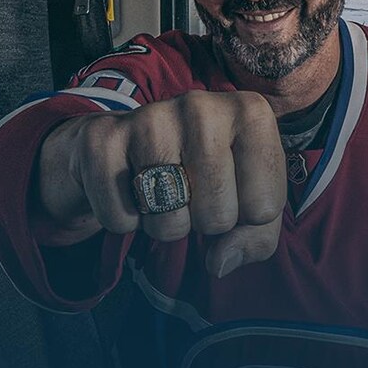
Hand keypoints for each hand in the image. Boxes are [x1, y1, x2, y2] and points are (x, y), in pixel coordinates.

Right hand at [36, 90, 285, 276]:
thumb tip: (220, 262)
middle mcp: (202, 105)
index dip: (247, 219)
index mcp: (249, 112)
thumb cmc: (200, 175)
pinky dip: (124, 220)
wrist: (120, 146)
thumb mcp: (246, 200)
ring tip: (160, 191)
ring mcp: (149, 117)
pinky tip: (127, 188)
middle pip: (217, 216)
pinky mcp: (102, 138)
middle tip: (190, 194)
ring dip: (164, 225)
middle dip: (202, 224)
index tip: (233, 192)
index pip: (265, 208)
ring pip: (170, 221)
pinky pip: (122, 219)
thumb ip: (257, 238)